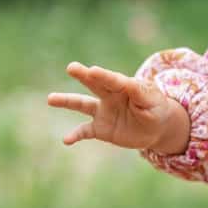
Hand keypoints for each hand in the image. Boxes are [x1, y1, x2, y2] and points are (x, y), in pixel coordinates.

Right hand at [47, 62, 186, 151]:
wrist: (157, 127)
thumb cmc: (156, 108)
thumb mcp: (152, 100)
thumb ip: (140, 92)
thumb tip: (128, 83)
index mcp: (125, 85)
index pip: (113, 80)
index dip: (104, 76)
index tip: (92, 71)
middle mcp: (110, 95)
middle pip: (94, 84)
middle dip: (83, 75)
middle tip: (72, 67)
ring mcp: (103, 111)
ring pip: (82, 104)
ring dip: (67, 101)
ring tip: (50, 98)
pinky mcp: (100, 128)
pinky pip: (85, 131)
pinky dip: (75, 135)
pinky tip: (66, 140)